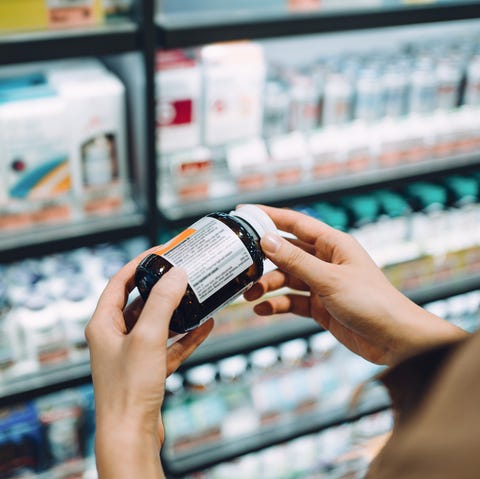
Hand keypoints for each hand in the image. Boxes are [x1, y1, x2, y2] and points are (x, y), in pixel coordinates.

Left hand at [86, 252, 212, 478]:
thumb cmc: (128, 387)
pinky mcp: (148, 370)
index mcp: (103, 324)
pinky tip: (206, 326)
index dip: (138, 265)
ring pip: (157, 324)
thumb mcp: (147, 336)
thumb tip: (177, 274)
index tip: (160, 253)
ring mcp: (132, 354)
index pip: (119, 283)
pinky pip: (170, 346)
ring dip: (177, 311)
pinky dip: (186, 336)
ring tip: (198, 296)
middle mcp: (115, 337)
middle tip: (183, 273)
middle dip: (162, 287)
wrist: (131, 435)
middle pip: (139, 302)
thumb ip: (163, 303)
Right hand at [245, 205, 466, 366]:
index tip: (244, 213)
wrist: (395, 340)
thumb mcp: (329, 279)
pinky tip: (263, 309)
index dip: (269, 217)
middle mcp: (326, 261)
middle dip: (264, 260)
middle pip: (287, 253)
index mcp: (333, 244)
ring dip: (268, 285)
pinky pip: (292, 300)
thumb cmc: (372, 302)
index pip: (296, 223)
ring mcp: (322, 284)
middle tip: (242, 266)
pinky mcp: (320, 306)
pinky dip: (277, 304)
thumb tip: (267, 240)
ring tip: (250, 294)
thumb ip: (296, 261)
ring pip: (287, 278)